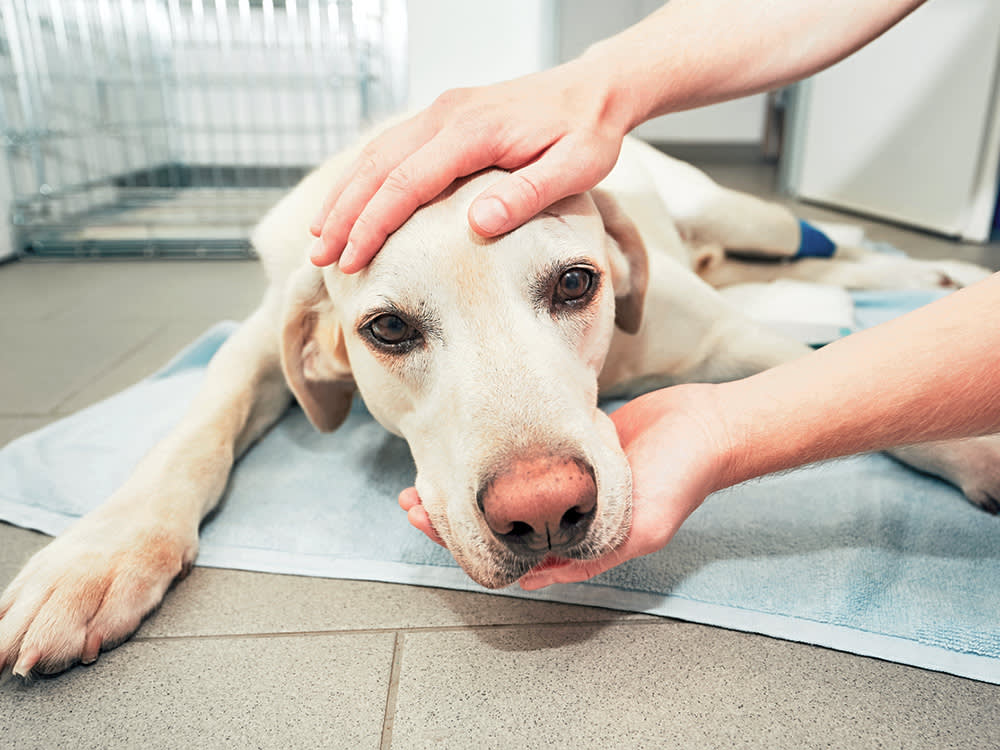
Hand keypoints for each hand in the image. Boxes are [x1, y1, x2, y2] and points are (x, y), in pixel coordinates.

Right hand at [309, 57, 633, 271]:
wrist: (594, 90)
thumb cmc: (587, 132)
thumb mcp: (574, 168)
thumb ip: (526, 196)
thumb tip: (477, 225)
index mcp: (473, 131)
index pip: (406, 182)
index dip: (373, 224)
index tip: (351, 259)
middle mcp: (448, 115)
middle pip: (377, 167)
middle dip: (343, 214)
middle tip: (318, 258)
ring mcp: (442, 112)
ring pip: (376, 154)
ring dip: (344, 195)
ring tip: (320, 237)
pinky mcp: (444, 117)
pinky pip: (391, 147)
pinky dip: (363, 177)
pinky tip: (351, 202)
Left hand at [397, 384, 733, 589]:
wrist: (705, 427)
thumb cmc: (679, 479)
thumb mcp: (641, 529)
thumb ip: (591, 555)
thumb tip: (533, 579)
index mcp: (577, 541)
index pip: (506, 550)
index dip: (461, 539)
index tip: (425, 519)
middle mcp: (564, 514)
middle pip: (493, 521)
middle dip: (450, 512)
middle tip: (412, 498)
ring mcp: (563, 481)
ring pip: (500, 490)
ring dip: (464, 485)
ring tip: (427, 474)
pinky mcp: (567, 448)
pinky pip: (521, 458)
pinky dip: (491, 457)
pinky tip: (466, 447)